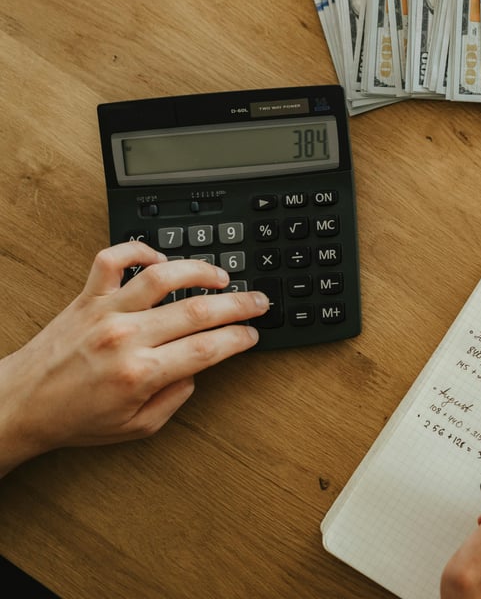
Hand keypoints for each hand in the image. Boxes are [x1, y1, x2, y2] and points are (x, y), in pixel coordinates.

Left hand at [0, 241, 268, 476]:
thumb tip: (196, 370)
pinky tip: (159, 260)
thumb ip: (174, 400)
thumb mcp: (136, 428)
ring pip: (162, 277)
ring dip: (199, 271)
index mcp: (140, 373)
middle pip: (198, 310)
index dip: (238, 338)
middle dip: (238, 304)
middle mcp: (125, 337)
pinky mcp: (86, 298)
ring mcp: (105, 312)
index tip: (252, 334)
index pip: (207, 348)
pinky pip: (112, 259)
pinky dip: (139, 251)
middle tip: (257, 301)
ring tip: (221, 275)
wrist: (19, 405)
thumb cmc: (72, 418)